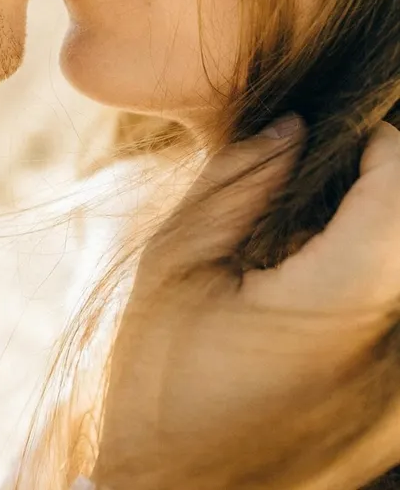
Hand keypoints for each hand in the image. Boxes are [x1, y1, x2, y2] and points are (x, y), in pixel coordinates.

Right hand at [94, 120, 399, 489]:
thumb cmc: (155, 381)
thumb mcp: (176, 264)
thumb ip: (236, 183)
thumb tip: (291, 128)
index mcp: (326, 305)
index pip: (394, 196)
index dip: (380, 146)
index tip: (342, 130)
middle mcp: (380, 347)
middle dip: (378, 182)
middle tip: (321, 168)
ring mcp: (391, 384)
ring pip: (399, 263)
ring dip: (373, 224)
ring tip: (315, 218)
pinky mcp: (386, 402)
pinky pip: (390, 303)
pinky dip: (367, 267)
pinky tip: (316, 270)